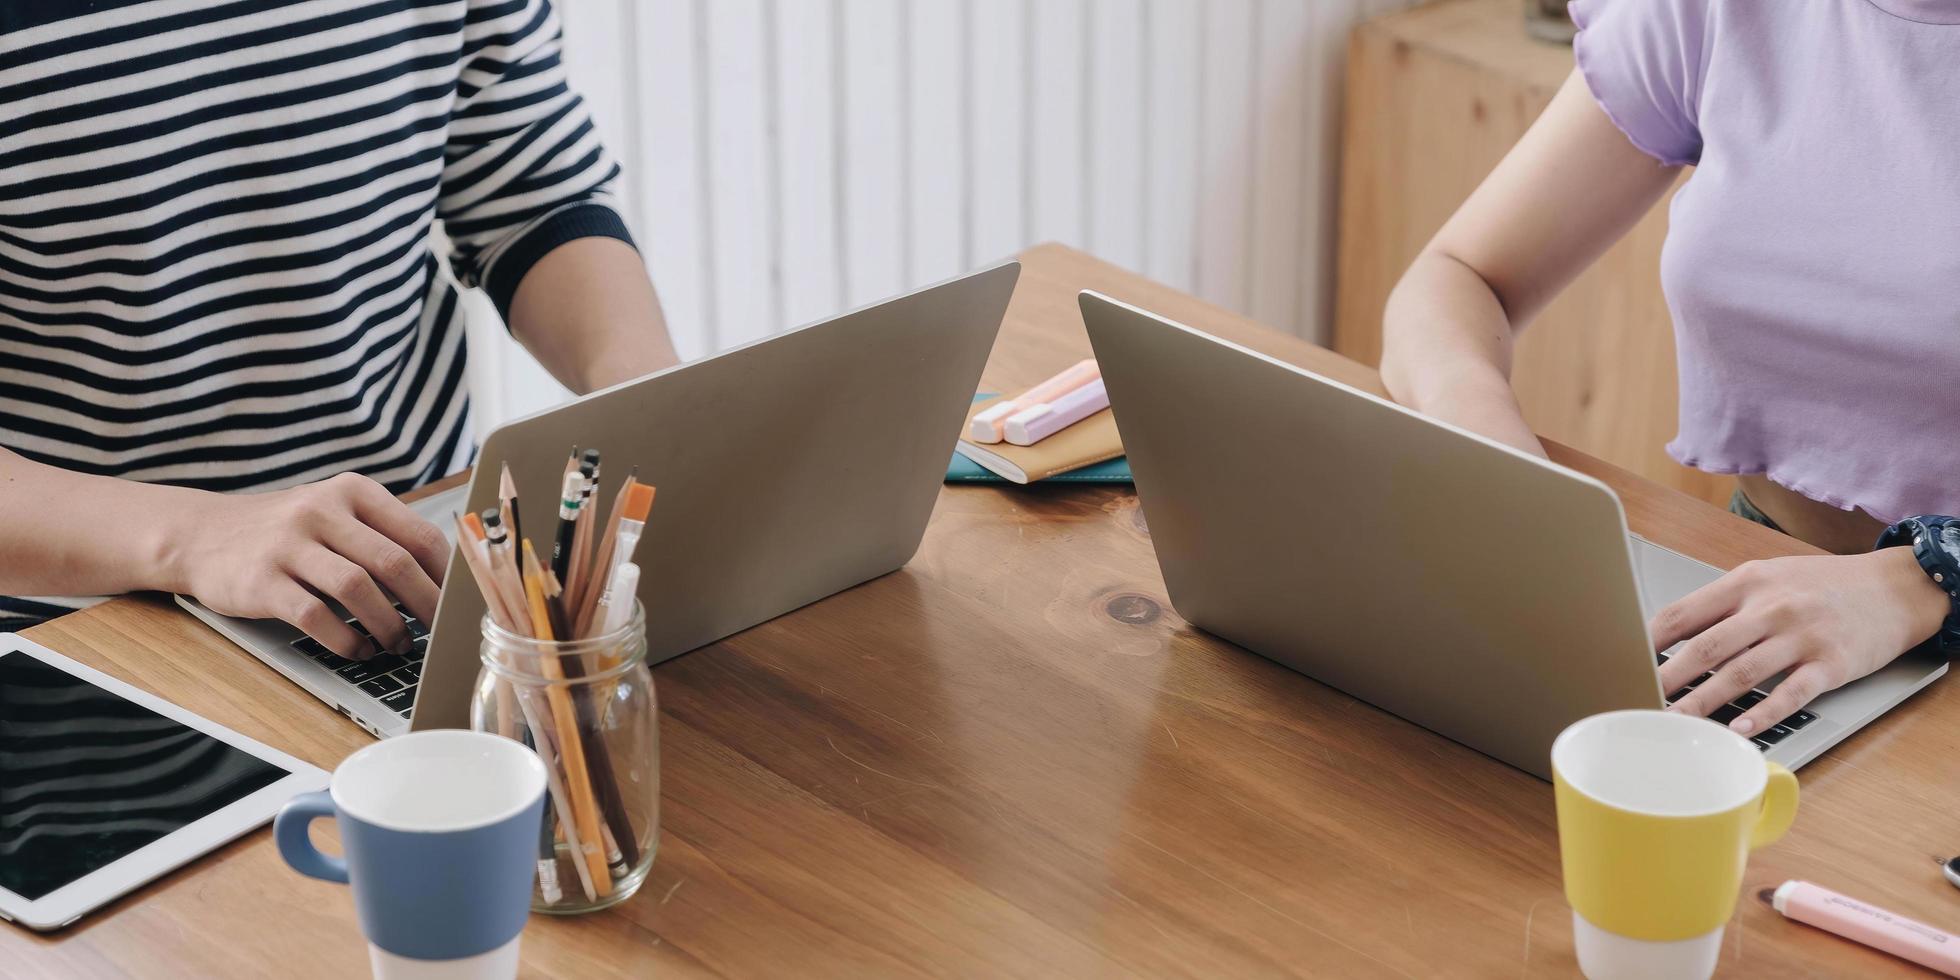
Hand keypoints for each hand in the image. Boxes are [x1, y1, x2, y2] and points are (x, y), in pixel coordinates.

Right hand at [162, 474, 447, 659]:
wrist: (200, 534)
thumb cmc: (286, 532)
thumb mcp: (333, 514)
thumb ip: (380, 537)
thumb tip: (442, 585)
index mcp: (352, 491)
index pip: (419, 535)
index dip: (446, 577)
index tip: (458, 606)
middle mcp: (321, 510)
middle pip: (394, 563)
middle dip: (426, 606)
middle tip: (437, 634)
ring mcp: (289, 544)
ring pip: (358, 590)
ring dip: (387, 626)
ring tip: (397, 644)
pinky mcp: (262, 581)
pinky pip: (316, 617)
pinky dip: (345, 640)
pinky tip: (358, 650)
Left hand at [1655, 549, 1947, 735]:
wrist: (1894, 587)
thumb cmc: (1821, 585)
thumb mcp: (1768, 578)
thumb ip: (1723, 604)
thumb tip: (1668, 634)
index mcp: (1746, 583)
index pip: (1683, 613)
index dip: (1646, 642)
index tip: (1622, 664)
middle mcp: (1771, 607)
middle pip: (1705, 647)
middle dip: (1666, 678)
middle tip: (1637, 700)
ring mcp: (1802, 636)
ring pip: (1741, 673)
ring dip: (1703, 702)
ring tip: (1674, 723)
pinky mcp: (1832, 664)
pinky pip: (1791, 694)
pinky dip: (1762, 714)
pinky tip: (1739, 730)